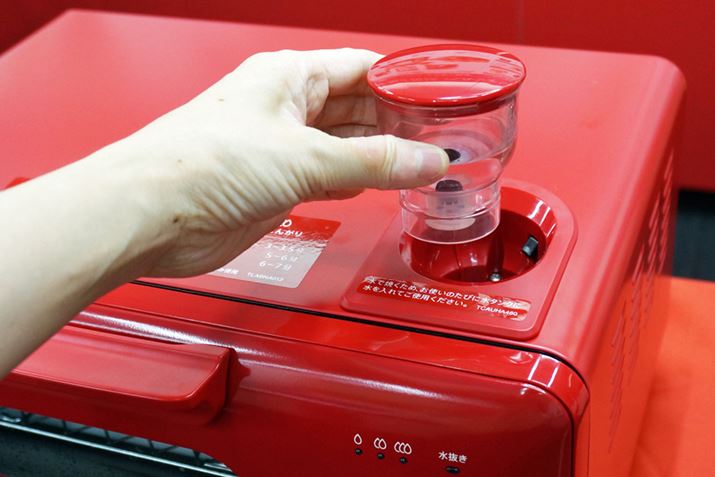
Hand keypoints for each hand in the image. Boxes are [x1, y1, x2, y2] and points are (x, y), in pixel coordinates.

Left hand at [113, 48, 447, 276]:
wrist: (152, 215)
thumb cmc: (199, 163)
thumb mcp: (302, 156)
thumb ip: (370, 161)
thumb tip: (422, 158)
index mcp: (288, 77)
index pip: (361, 68)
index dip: (402, 83)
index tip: (438, 101)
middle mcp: (284, 108)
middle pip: (357, 107)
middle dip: (395, 123)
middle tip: (437, 140)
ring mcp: (280, 148)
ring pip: (344, 145)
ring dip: (378, 157)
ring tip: (417, 165)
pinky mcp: (275, 186)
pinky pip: (328, 177)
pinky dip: (354, 182)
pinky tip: (376, 186)